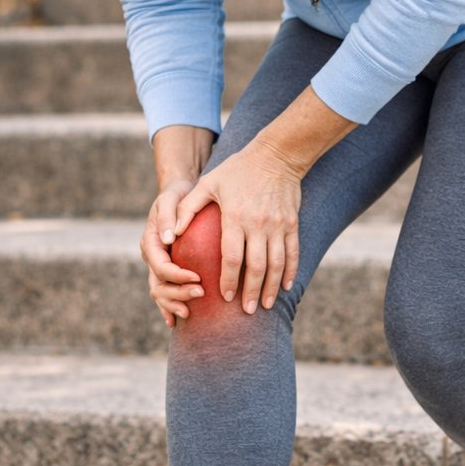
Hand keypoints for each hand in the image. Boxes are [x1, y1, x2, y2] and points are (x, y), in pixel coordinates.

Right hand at [140, 178, 204, 327]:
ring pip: (159, 292)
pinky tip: (175, 321)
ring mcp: (156, 266)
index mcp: (150, 242)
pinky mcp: (166, 270)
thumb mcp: (170, 199)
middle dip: (178, 293)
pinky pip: (163, 292)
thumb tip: (170, 238)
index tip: (199, 277)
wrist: (178, 195)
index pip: (161, 266)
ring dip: (173, 303)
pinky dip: (167, 308)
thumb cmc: (177, 195)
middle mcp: (151, 257)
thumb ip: (169, 217)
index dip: (178, 276)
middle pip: (159, 284)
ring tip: (190, 312)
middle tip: (201, 293)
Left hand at [173, 140, 301, 313]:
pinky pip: (293, 253)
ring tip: (266, 305)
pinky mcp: (292, 224)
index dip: (228, 279)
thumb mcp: (208, 183)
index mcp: (236, 217)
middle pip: (256, 267)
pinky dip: (291, 272)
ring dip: (272, 287)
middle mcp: (259, 224)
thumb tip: (171, 235)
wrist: (276, 154)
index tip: (224, 296)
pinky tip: (286, 286)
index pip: (231, 257)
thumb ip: (188, 208)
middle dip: (251, 292)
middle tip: (247, 310)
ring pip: (277, 264)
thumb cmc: (237, 169)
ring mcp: (278, 225)